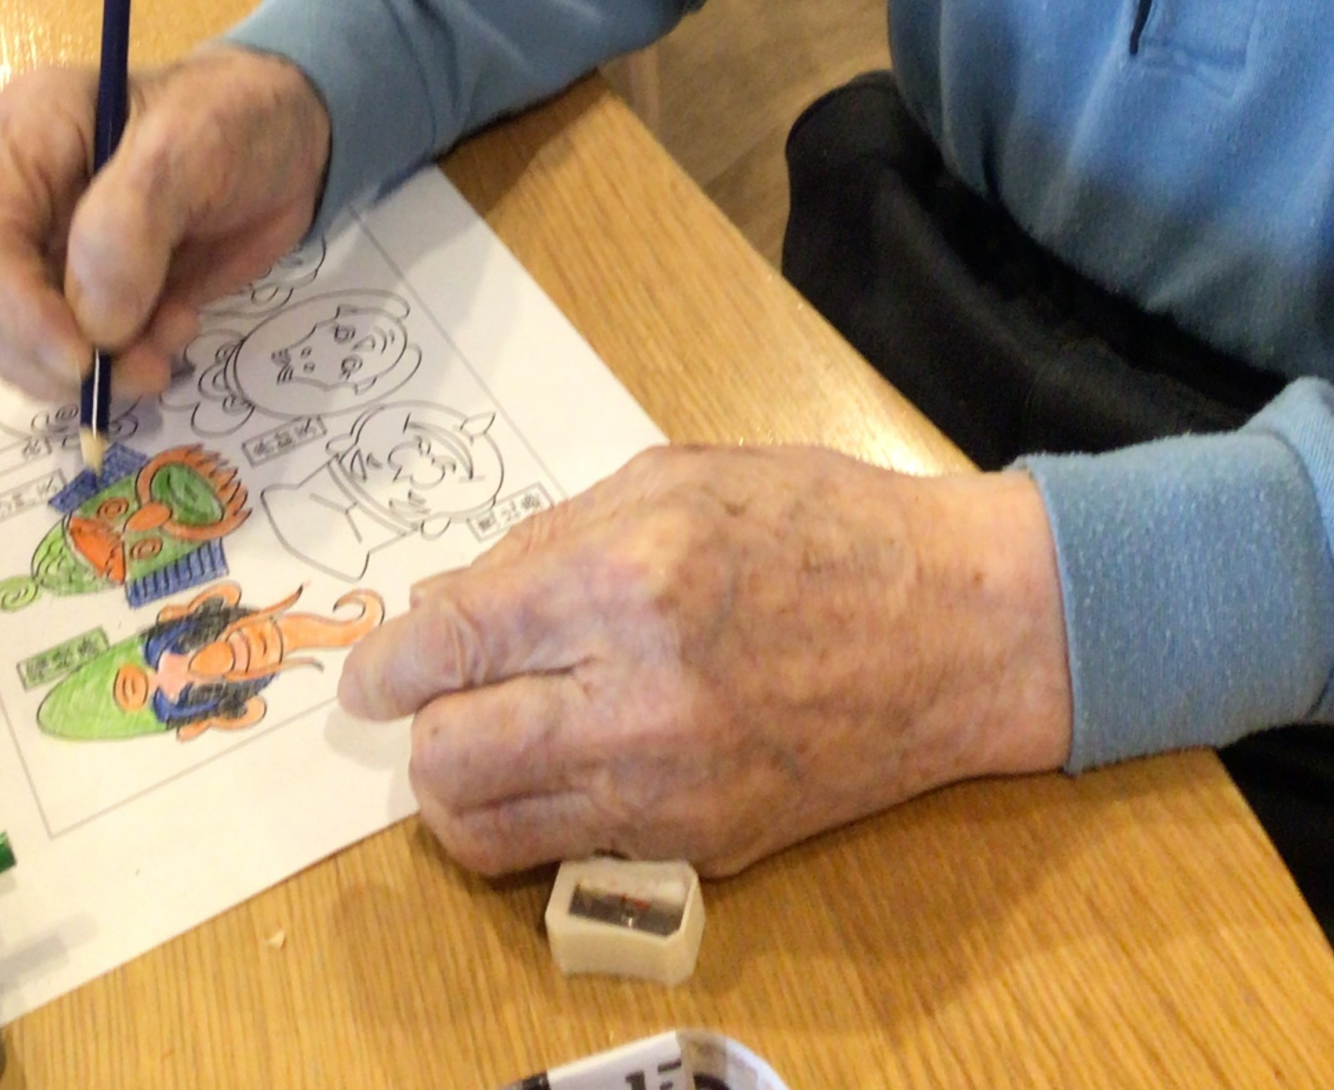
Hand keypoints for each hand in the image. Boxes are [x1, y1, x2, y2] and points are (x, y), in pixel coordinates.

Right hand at [0, 45, 331, 403]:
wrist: (288, 138)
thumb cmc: (238, 117)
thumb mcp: (193, 143)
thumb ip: (132, 224)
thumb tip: (94, 324)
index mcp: (28, 134)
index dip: (18, 309)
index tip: (81, 360)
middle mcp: (21, 195)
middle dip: (53, 355)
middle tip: (140, 371)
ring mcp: (47, 249)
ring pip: (17, 342)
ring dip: (86, 371)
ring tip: (167, 347)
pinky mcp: (84, 293)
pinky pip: (68, 354)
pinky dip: (114, 368)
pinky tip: (173, 333)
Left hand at [341, 444, 1071, 875]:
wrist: (958, 627)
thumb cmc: (822, 521)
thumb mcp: (677, 479)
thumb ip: (549, 540)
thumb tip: (443, 603)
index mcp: (624, 579)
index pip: (448, 647)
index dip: (388, 662)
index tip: (375, 669)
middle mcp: (634, 696)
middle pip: (446, 757)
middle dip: (419, 727)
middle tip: (434, 698)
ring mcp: (669, 788)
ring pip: (488, 832)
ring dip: (463, 788)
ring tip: (489, 738)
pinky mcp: (701, 847)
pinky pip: (565, 855)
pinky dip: (536, 820)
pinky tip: (565, 764)